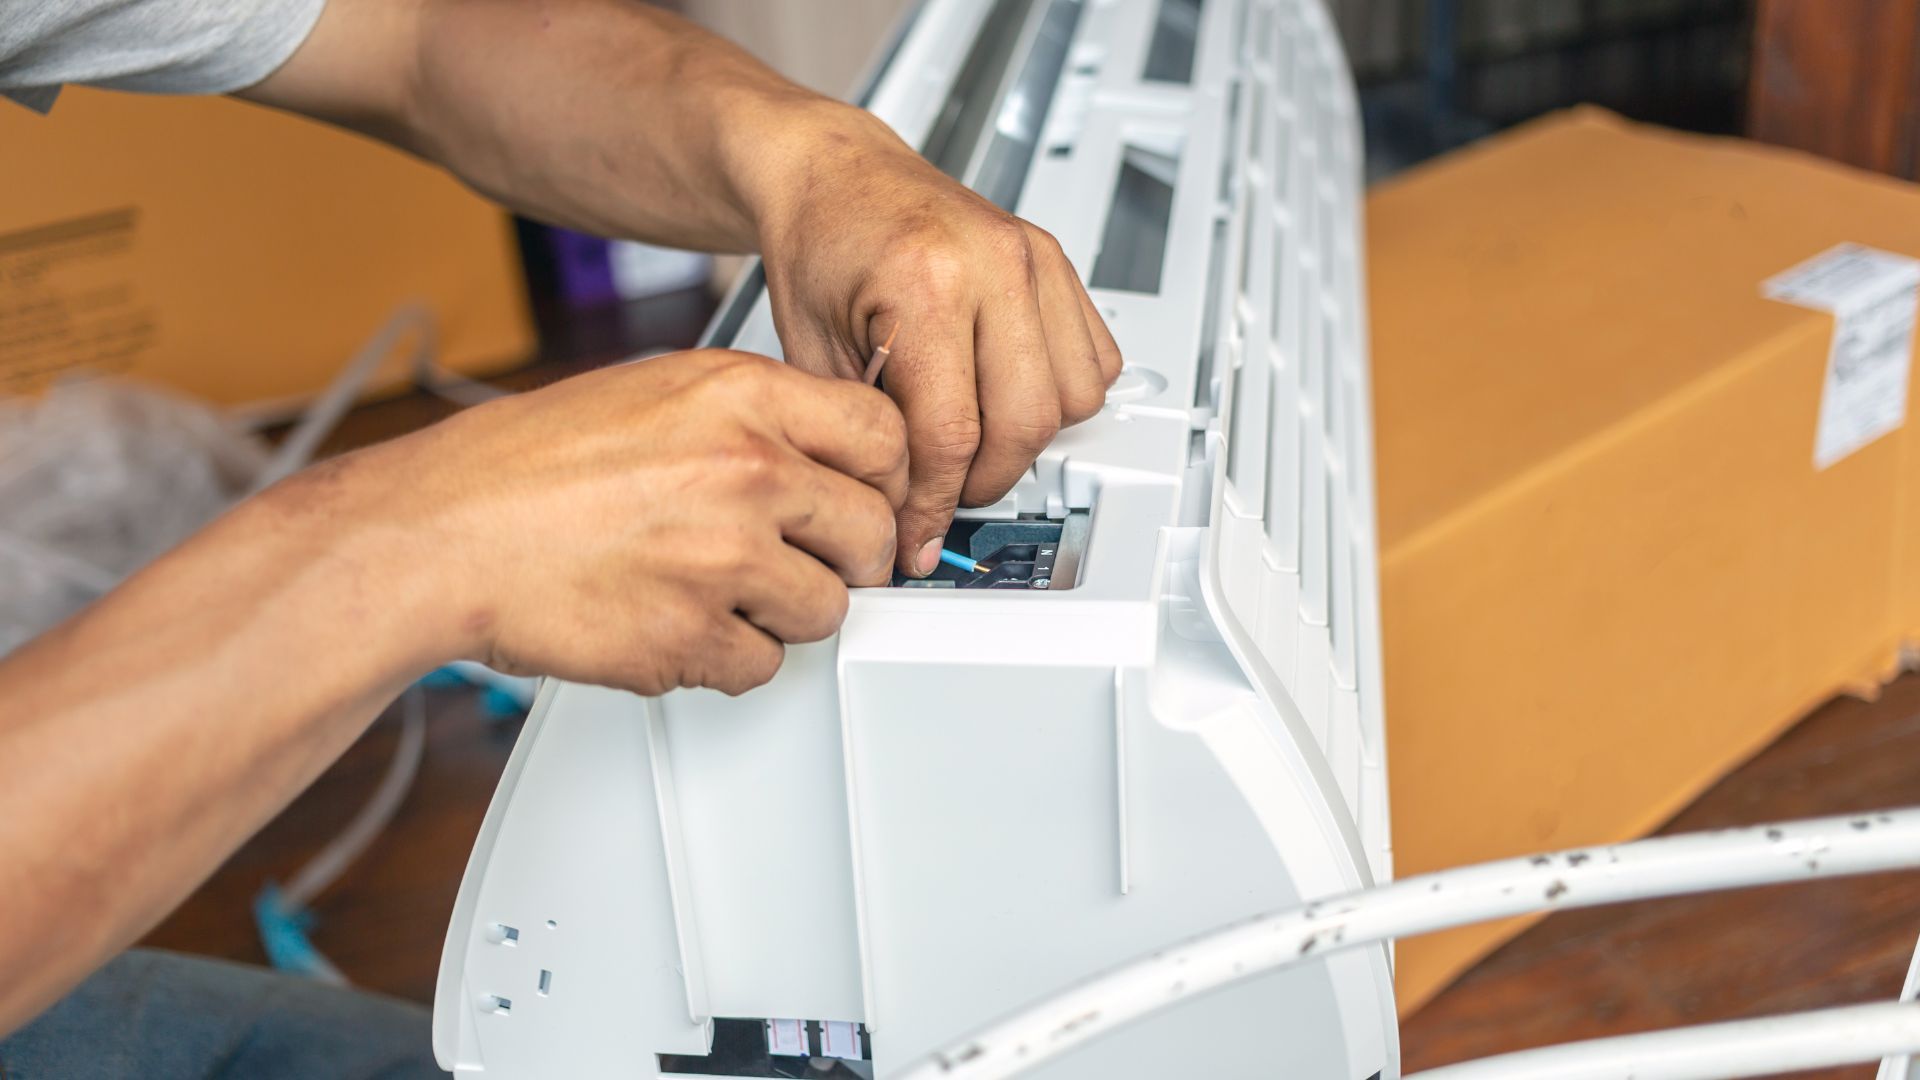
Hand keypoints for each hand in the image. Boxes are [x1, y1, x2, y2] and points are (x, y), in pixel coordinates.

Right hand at [314, 350, 906, 694]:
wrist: (442, 533)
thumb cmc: (529, 464)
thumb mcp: (656, 391)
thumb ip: (753, 414)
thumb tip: (827, 447)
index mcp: (741, 396)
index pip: (885, 435)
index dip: (884, 477)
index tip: (870, 497)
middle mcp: (746, 472)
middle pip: (872, 533)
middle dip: (847, 557)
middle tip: (810, 561)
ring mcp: (723, 560)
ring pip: (827, 610)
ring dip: (785, 612)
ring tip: (719, 589)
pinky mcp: (691, 638)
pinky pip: (763, 666)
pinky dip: (728, 657)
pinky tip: (679, 622)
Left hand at [750, 107, 1123, 575]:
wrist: (833, 174)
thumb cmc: (818, 244)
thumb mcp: (814, 352)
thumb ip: (867, 435)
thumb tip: (905, 515)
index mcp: (925, 282)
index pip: (952, 434)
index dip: (934, 504)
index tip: (917, 536)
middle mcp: (994, 263)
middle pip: (1025, 424)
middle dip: (982, 483)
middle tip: (943, 496)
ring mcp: (1035, 258)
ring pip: (1074, 399)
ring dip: (1027, 441)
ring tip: (972, 443)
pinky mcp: (1057, 260)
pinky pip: (1097, 360)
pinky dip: (1061, 397)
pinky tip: (1006, 397)